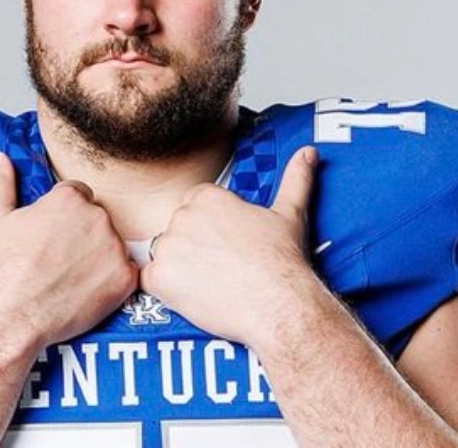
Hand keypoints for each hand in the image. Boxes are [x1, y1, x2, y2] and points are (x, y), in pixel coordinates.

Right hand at [0, 152, 137, 346]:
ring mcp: (114, 249)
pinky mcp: (124, 279)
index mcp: (69, 199)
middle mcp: (97, 218)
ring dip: (98, 257)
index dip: (64, 215)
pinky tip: (87, 291)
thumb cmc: (1, 268)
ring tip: (70, 278)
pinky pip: (126, 274)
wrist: (12, 314)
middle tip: (58, 259)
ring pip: (112, 246)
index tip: (52, 234)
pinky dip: (111, 282)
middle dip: (83, 235)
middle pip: (97, 220)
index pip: (78, 195)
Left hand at [140, 146, 321, 346]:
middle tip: (222, 267)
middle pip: (176, 231)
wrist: (277, 304)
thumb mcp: (289, 212)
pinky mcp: (159, 278)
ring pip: (164, 255)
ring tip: (211, 282)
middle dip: (194, 248)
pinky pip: (150, 281)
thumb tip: (308, 153)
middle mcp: (183, 216)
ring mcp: (168, 247)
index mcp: (207, 197)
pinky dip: (166, 290)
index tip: (226, 245)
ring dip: (180, 268)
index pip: (192, 207)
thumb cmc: (282, 261)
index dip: (209, 229)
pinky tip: (193, 294)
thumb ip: (295, 178)